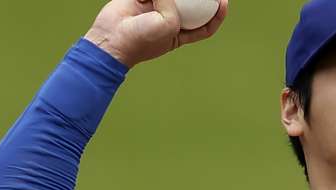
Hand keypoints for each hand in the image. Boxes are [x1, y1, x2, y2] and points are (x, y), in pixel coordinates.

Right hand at [84, 0, 228, 67]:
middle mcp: (169, 20)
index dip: (218, 14)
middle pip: (191, 5)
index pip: (205, 25)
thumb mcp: (168, 23)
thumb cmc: (143, 39)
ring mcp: (155, 8)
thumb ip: (173, 4)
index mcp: (180, 33)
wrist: (111, 39)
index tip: (224, 1)